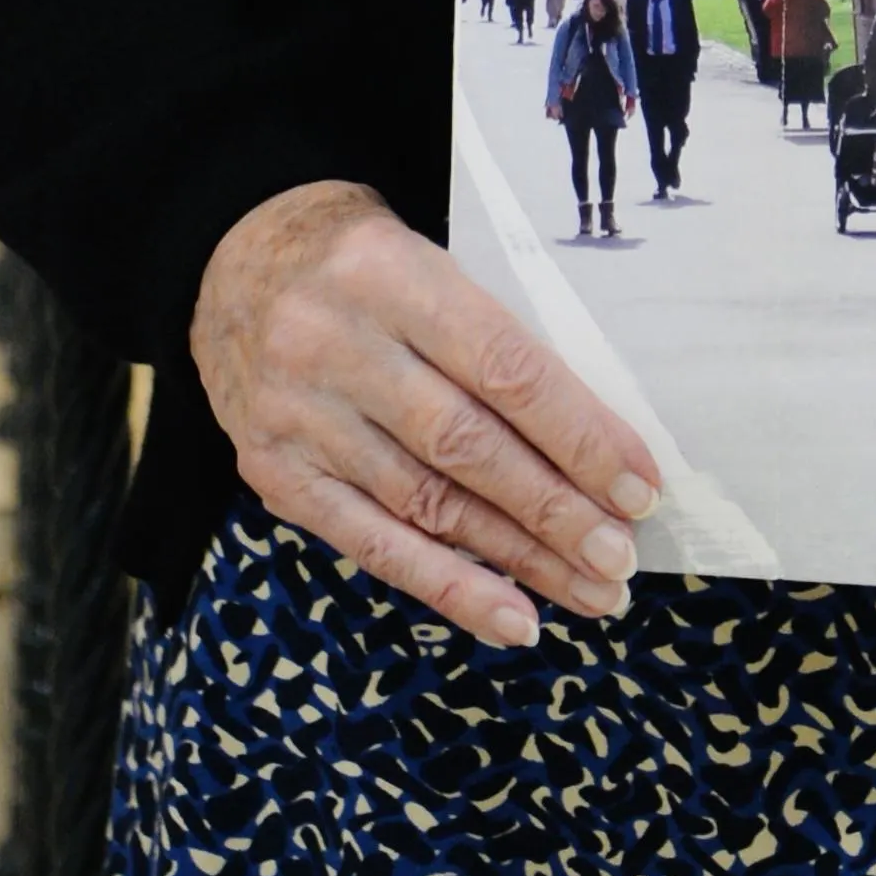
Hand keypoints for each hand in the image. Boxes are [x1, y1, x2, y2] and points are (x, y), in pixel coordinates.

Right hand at [191, 179, 660, 649]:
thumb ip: (496, 339)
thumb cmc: (364, 264)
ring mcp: (297, 414)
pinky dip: (448, 587)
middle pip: (466, 446)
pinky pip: (371, 544)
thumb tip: (597, 444)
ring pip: (426, 504)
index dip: (578, 435)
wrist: (237, 259)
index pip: (502, 367)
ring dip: (517, 559)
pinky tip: (510, 616)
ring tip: (587, 590)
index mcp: (388, 273)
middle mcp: (333, 343)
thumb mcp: (427, 262)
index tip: (638, 484)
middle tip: (620, 557)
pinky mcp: (273, 472)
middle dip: (555, 511)